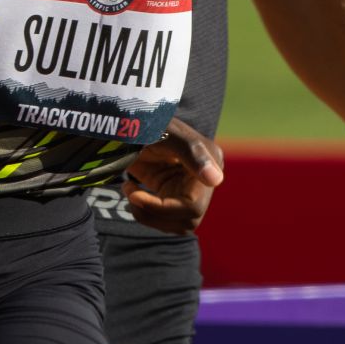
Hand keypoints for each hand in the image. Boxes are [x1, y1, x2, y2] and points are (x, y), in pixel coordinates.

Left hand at [120, 115, 226, 234]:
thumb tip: (216, 180)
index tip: (133, 195)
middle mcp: (204, 179)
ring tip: (130, 193)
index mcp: (210, 163)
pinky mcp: (172, 193)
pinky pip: (165, 219)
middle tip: (131, 195)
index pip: (193, 207)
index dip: (162, 209)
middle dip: (155, 214)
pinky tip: (131, 191)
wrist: (128, 118)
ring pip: (178, 225)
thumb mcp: (169, 134)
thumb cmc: (150, 121)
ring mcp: (189, 188)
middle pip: (187, 220)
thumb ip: (193, 154)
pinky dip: (145, 212)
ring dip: (149, 217)